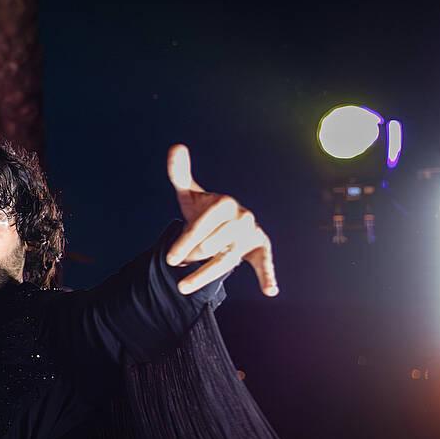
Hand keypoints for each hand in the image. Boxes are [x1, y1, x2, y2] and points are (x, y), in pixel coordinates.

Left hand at [165, 144, 277, 296]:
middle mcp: (242, 217)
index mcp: (225, 203)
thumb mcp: (189, 193)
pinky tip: (270, 291)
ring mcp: (250, 234)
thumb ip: (180, 173)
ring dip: (205, 275)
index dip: (185, 242)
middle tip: (176, 263)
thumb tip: (176, 147)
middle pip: (214, 244)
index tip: (169, 259)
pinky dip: (269, 276)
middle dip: (193, 255)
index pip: (203, 225)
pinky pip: (264, 262)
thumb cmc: (202, 208)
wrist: (220, 221)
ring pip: (228, 259)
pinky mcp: (259, 248)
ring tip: (182, 289)